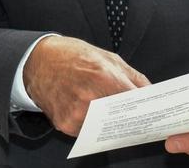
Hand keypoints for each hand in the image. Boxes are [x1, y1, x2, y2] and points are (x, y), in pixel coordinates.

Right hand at [23, 36, 149, 136]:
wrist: (38, 61)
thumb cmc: (72, 55)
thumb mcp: (108, 57)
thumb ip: (133, 76)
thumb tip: (150, 92)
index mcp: (103, 77)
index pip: (133, 103)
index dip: (143, 108)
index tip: (149, 112)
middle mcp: (90, 98)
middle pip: (121, 119)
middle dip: (129, 117)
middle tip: (132, 114)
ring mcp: (76, 114)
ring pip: (105, 129)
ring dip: (110, 124)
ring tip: (109, 111)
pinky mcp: (65, 124)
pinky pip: (87, 131)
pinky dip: (92, 125)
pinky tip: (88, 111)